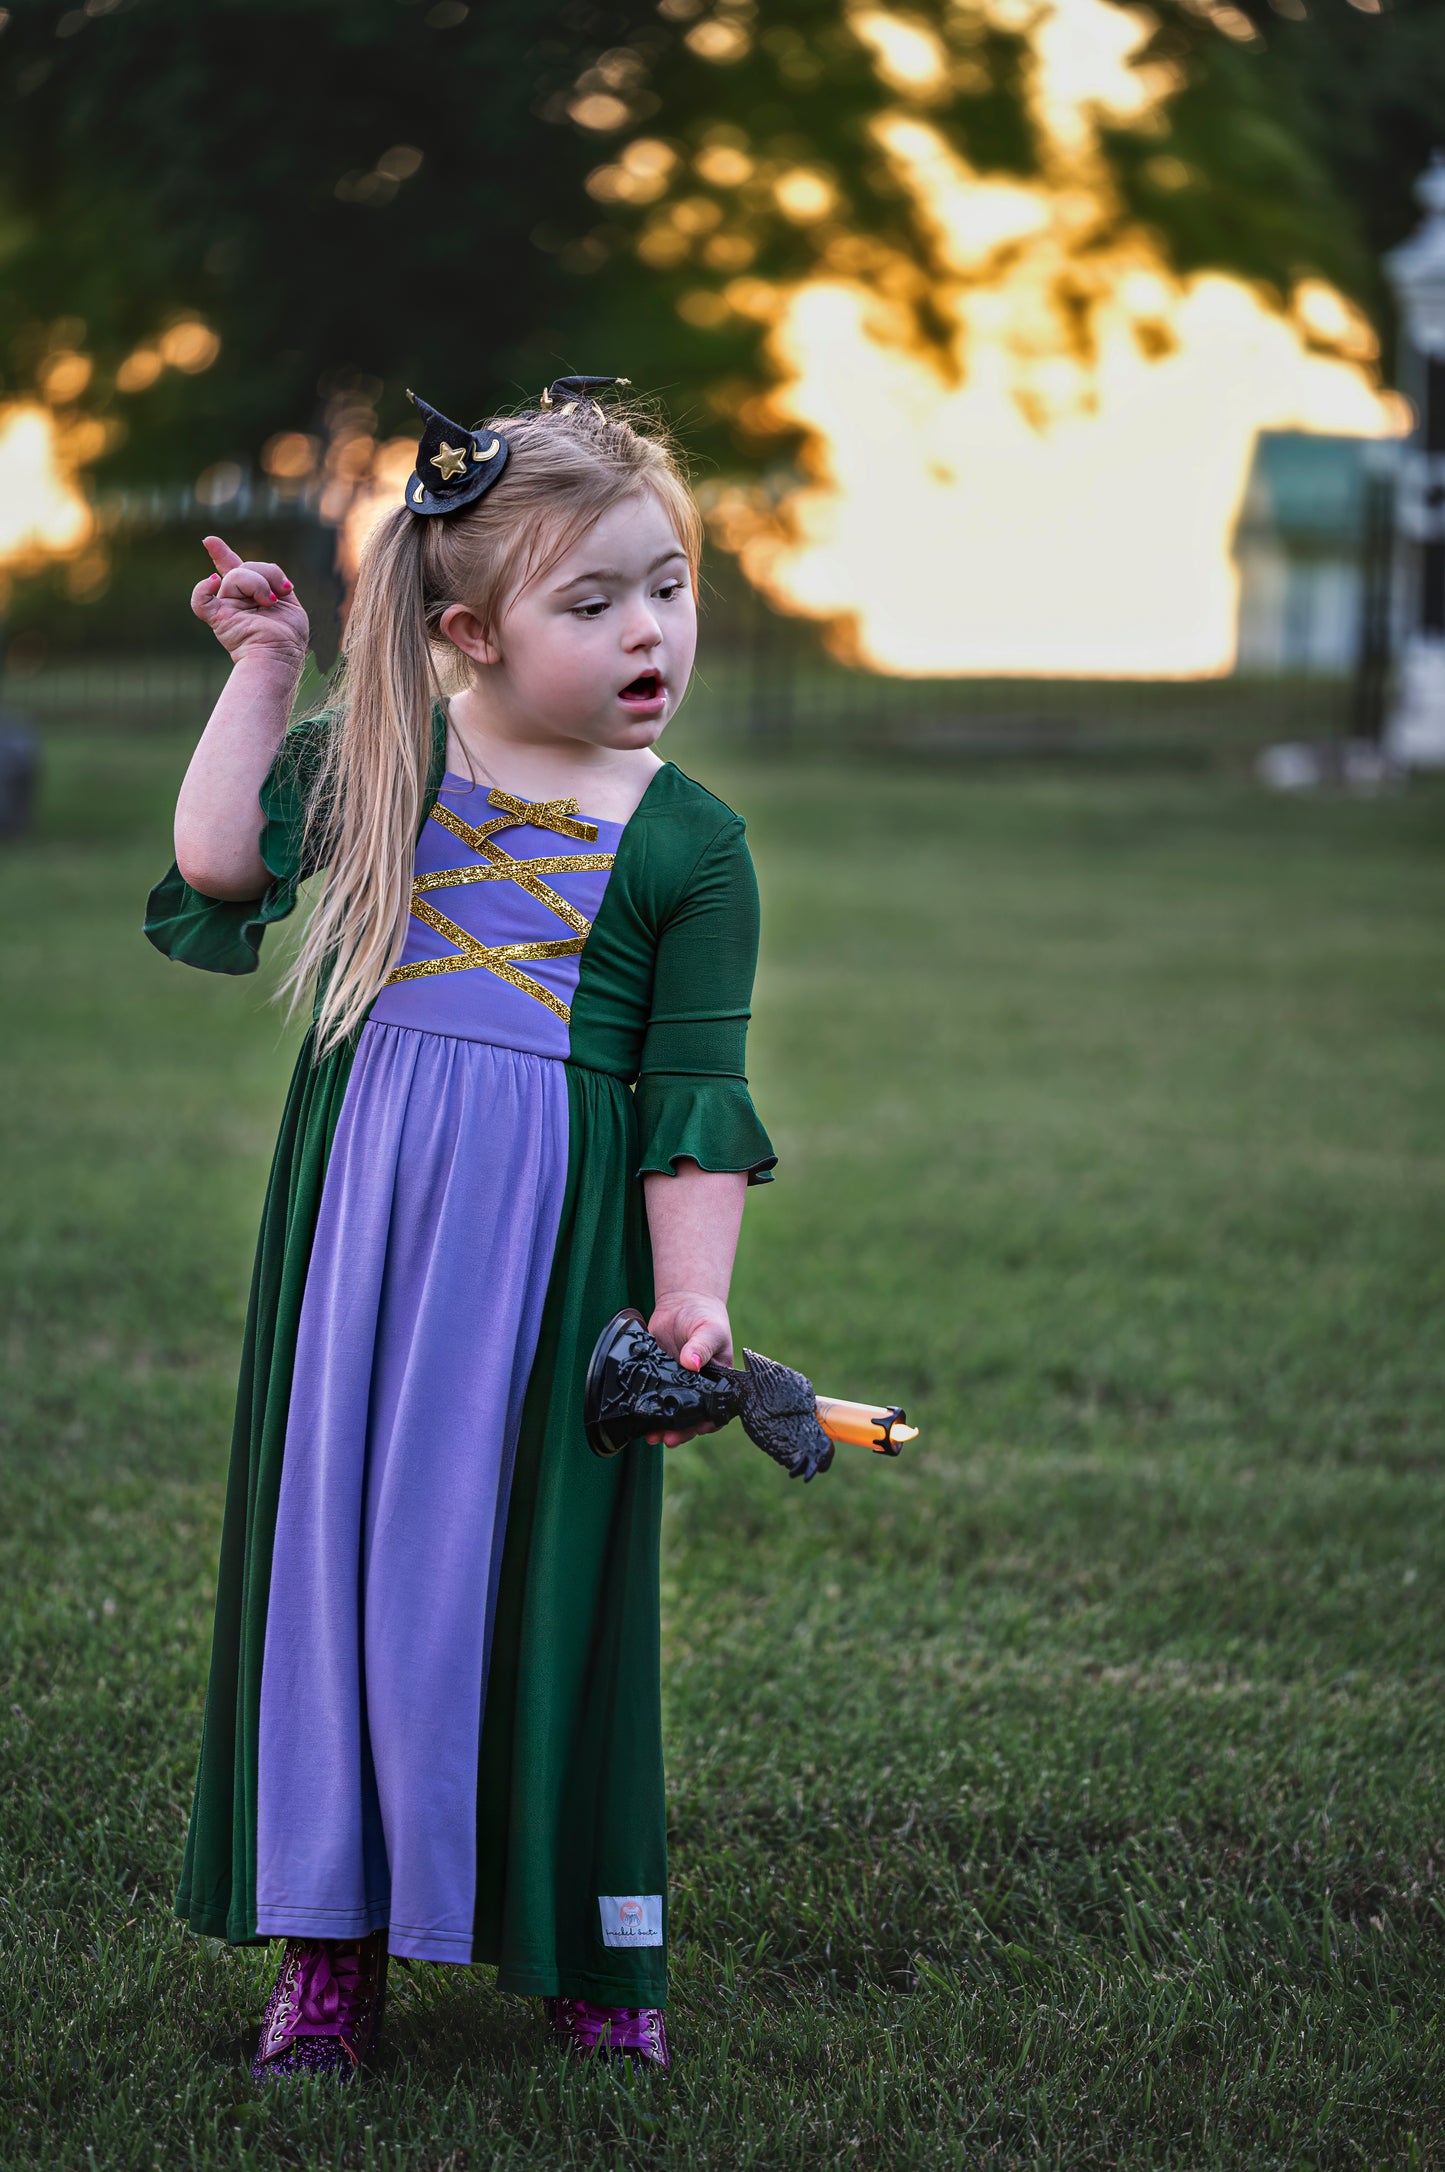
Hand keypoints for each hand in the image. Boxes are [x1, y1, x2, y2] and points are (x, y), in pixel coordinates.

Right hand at [190, 535, 308, 665]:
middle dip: (267, 575)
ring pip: (234, 577)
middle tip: (277, 596)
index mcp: (252, 595)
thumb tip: (263, 573)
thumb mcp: (289, 600)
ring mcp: (226, 608)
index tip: (210, 541)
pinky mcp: (218, 619)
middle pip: (244, 568)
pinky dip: (203, 588)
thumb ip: (273, 580)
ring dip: (259, 584)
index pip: (237, 569)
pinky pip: (200, 600)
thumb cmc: (288, 636)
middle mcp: (236, 600)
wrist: (280, 658)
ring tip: (269, 603)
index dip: (223, 554)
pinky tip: (213, 581)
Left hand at [645, 1291, 733, 1445]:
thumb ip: (702, 1347)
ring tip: (650, 1435)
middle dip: (679, 1431)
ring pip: (670, 1411)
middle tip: (666, 1439)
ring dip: (661, 1425)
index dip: (706, 1423)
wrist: (683, 1302)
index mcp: (717, 1382)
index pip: (716, 1410)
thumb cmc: (706, 1317)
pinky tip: (638, 1413)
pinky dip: (647, 1407)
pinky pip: (653, 1395)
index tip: (696, 1429)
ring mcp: (676, 1384)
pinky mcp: (658, 1376)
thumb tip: (693, 1364)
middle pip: (691, 1418)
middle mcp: (697, 1388)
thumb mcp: (710, 1330)